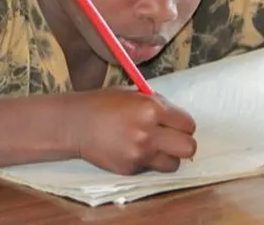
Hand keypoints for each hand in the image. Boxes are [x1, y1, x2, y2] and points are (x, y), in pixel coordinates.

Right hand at [67, 89, 196, 174]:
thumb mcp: (132, 94)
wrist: (74, 124)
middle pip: (189, 147)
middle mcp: (148, 133)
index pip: (188, 124)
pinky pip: (151, 168)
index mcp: (151, 109)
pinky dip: (146, 161)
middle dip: (183, 142)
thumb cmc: (102, 104)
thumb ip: (155, 104)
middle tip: (170, 138)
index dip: (183, 124)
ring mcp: (139, 154)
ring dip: (167, 156)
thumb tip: (174, 117)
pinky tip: (131, 150)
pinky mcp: (130, 169)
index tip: (175, 124)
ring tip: (152, 147)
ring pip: (173, 164)